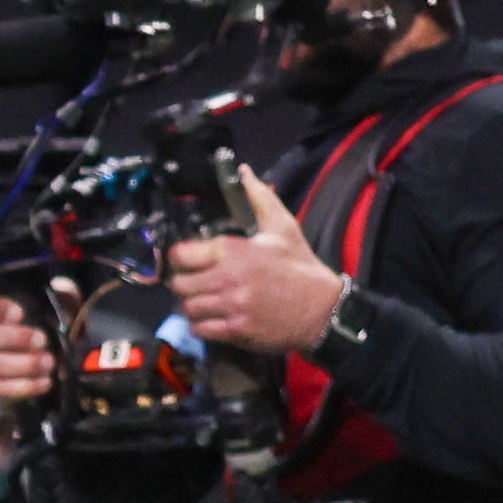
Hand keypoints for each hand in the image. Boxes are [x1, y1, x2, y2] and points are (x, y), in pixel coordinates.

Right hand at [0, 283, 56, 404]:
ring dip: (22, 364)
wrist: (51, 370)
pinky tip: (44, 382)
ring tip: (49, 363)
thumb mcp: (61, 309)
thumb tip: (61, 290)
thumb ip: (62, 296)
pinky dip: (24, 386)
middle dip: (13, 337)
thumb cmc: (50, 332)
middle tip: (42, 340)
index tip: (17, 312)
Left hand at [166, 167, 344, 356]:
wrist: (323, 308)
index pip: (180, 255)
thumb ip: (258, 198)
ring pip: (187, 308)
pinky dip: (201, 325)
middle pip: (179, 284)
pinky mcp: (236, 330)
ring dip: (192, 305)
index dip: (180, 258)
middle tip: (195, 283)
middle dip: (184, 283)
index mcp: (233, 250)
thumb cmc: (299, 266)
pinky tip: (213, 317)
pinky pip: (200, 329)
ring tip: (204, 301)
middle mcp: (227, 278)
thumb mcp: (283, 227)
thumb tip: (243, 172)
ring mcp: (231, 306)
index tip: (188, 261)